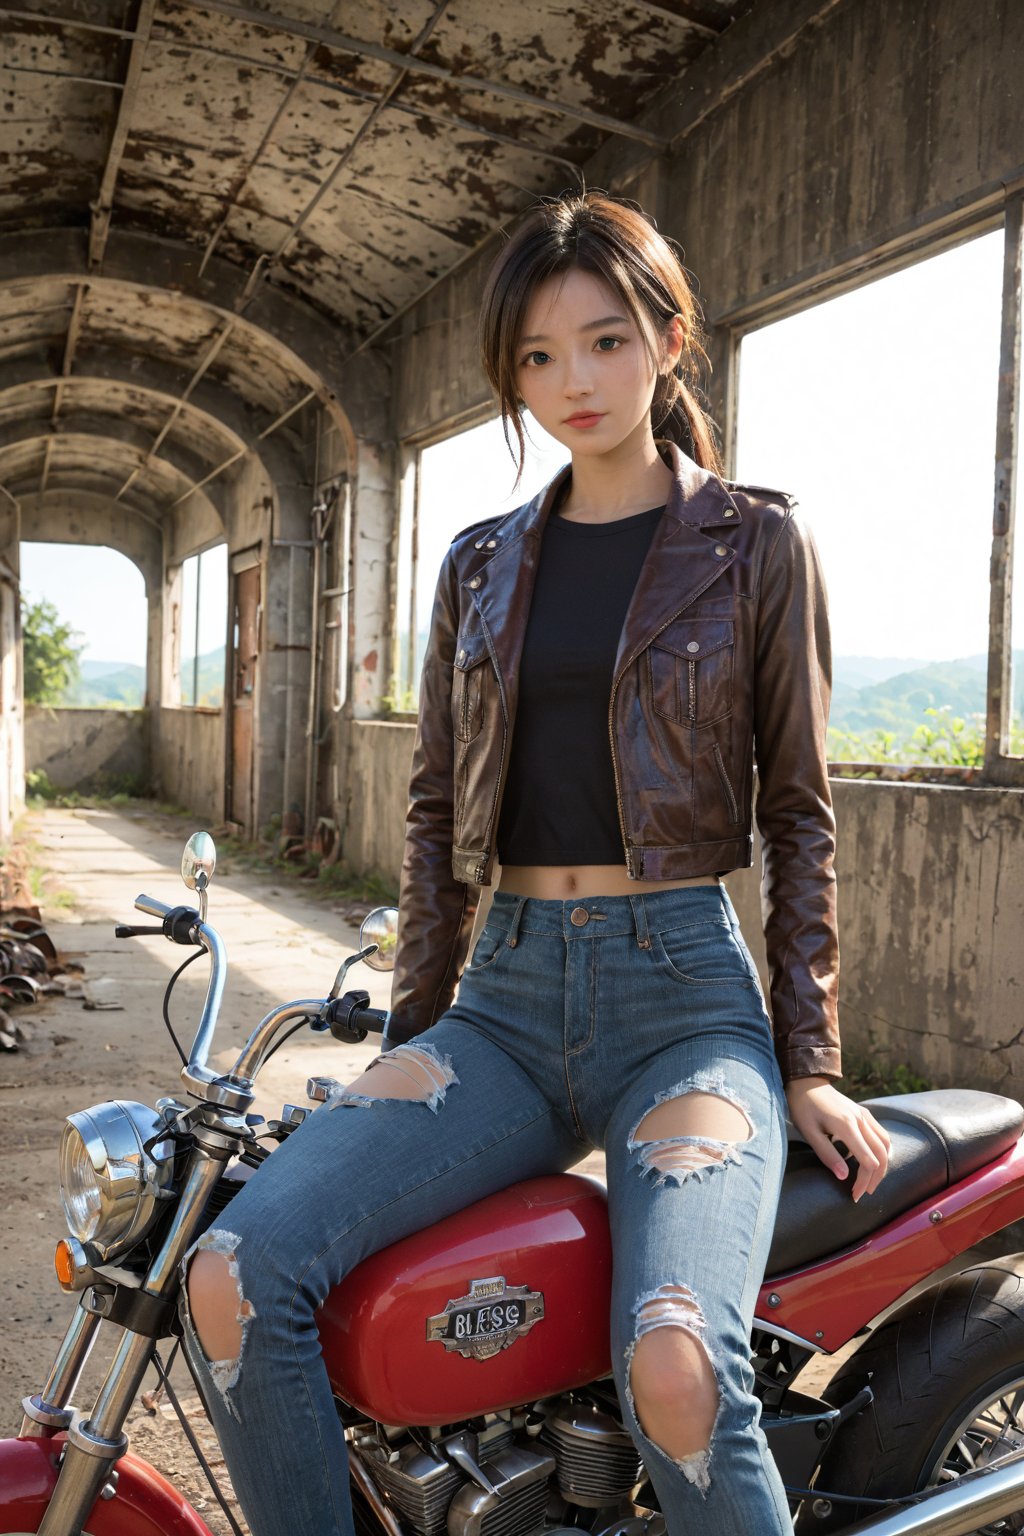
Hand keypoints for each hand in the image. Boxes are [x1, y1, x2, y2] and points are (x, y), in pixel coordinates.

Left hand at [786, 1076, 890, 1201]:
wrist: (805, 1082)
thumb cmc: (803, 1107)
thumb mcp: (809, 1133)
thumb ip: (827, 1154)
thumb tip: (844, 1177)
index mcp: (847, 1126)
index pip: (868, 1161)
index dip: (863, 1182)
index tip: (854, 1195)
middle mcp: (861, 1119)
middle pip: (881, 1155)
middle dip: (875, 1178)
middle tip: (864, 1193)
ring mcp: (864, 1115)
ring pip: (885, 1144)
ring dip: (882, 1165)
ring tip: (870, 1180)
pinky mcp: (864, 1113)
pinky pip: (881, 1134)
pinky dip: (881, 1151)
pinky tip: (871, 1160)